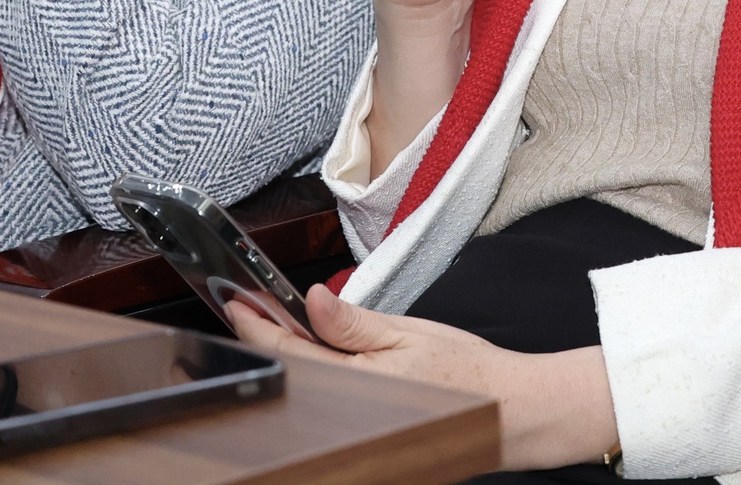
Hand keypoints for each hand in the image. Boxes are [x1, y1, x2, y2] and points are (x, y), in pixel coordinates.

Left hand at [227, 285, 616, 470]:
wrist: (504, 413)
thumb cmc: (465, 373)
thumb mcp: (407, 333)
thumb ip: (353, 323)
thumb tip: (312, 301)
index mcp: (350, 379)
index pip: (286, 349)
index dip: (255, 323)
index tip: (236, 300)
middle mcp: (341, 412)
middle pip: (288, 372)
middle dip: (267, 339)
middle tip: (254, 308)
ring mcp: (348, 430)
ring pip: (304, 390)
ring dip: (291, 359)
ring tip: (285, 329)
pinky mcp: (359, 440)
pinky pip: (325, 406)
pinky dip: (315, 380)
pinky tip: (321, 362)